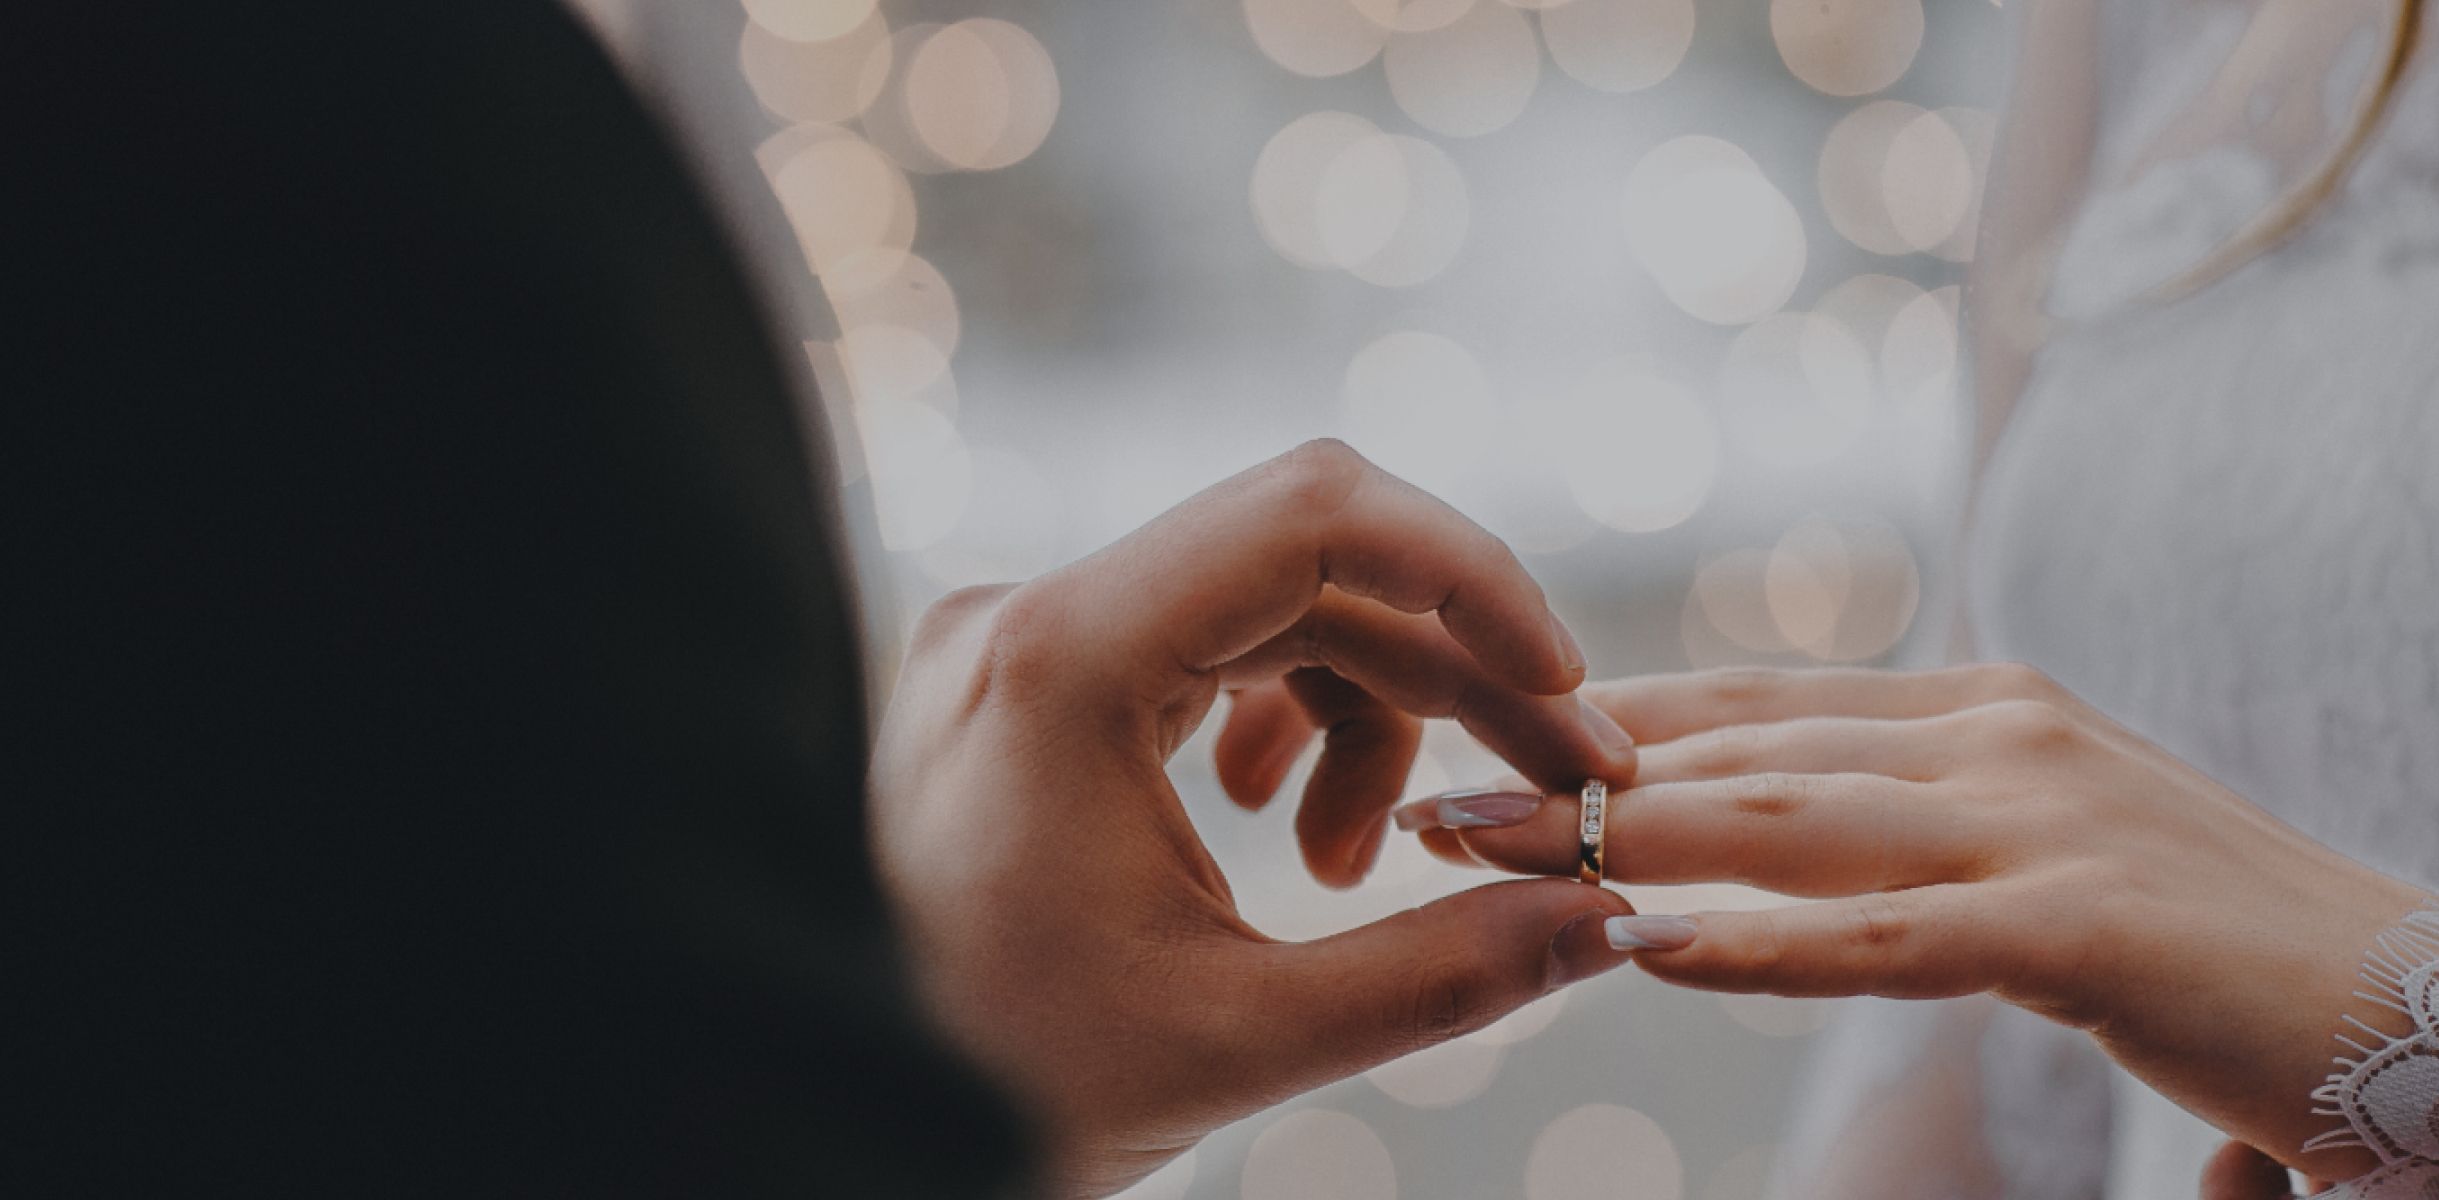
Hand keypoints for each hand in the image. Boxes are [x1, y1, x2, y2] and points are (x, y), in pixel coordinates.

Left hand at [868, 442, 1639, 1196]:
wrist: (822, 1121)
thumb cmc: (993, 1086)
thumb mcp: (1238, 1038)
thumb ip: (1446, 972)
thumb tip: (1616, 918)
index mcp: (1063, 661)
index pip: (1313, 514)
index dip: (1469, 578)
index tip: (1564, 689)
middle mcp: (1028, 615)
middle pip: (1306, 562)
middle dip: (1446, 672)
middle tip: (1551, 792)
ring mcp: (1017, 642)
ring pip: (1263, 608)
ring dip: (1363, 717)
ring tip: (1351, 871)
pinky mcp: (1021, 683)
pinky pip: (1198, 651)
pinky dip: (1282, 724)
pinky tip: (1285, 839)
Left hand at [1407, 664, 2426, 1183]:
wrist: (2414, 1002)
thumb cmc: (2205, 945)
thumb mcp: (2032, 854)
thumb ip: (1904, 834)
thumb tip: (1749, 850)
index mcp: (1973, 709)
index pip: (1744, 703)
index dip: (1590, 722)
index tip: (1455, 740)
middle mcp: (1995, 733)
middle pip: (1734, 747)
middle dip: (1560, 771)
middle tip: (1413, 800)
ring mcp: (2042, 818)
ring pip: (1783, 822)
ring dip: (1610, 838)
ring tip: (1474, 855)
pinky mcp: (2085, 925)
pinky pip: (1888, 938)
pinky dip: (1758, 941)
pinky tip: (1646, 941)